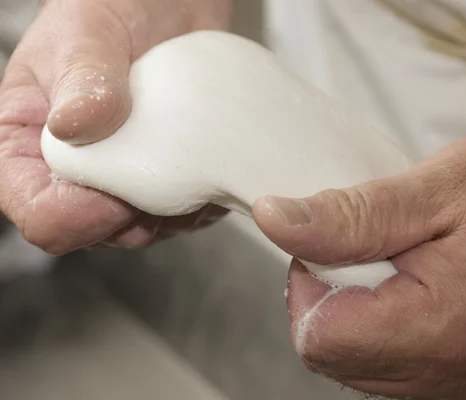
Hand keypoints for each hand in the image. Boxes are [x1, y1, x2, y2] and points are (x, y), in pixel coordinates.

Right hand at [0, 0, 230, 253]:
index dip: (78, 216)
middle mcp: (72, 172)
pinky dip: (199, 201)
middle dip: (133, 215)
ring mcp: (121, 180)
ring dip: (173, 210)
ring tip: (191, 160)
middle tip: (166, 167)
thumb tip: (75, 126)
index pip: (39, 213)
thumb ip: (81, 77)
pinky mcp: (163, 179)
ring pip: (144, 229)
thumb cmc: (115, 8)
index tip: (118, 191)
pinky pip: (182, 215)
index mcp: (27, 144)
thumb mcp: (89, 30)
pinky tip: (208, 165)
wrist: (168, 6)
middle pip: (96, 232)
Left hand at [253, 112, 465, 399]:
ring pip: (353, 362)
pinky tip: (408, 283)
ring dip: (354, 308)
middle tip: (372, 245)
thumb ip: (348, 215)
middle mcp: (452, 376)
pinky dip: (378, 322)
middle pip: (330, 355)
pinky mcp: (461, 377)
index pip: (318, 337)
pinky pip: (386, 363)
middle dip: (329, 295)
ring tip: (397, 261)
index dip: (306, 281)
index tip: (334, 241)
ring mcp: (459, 384)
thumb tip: (276, 220)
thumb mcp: (433, 187)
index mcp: (444, 330)